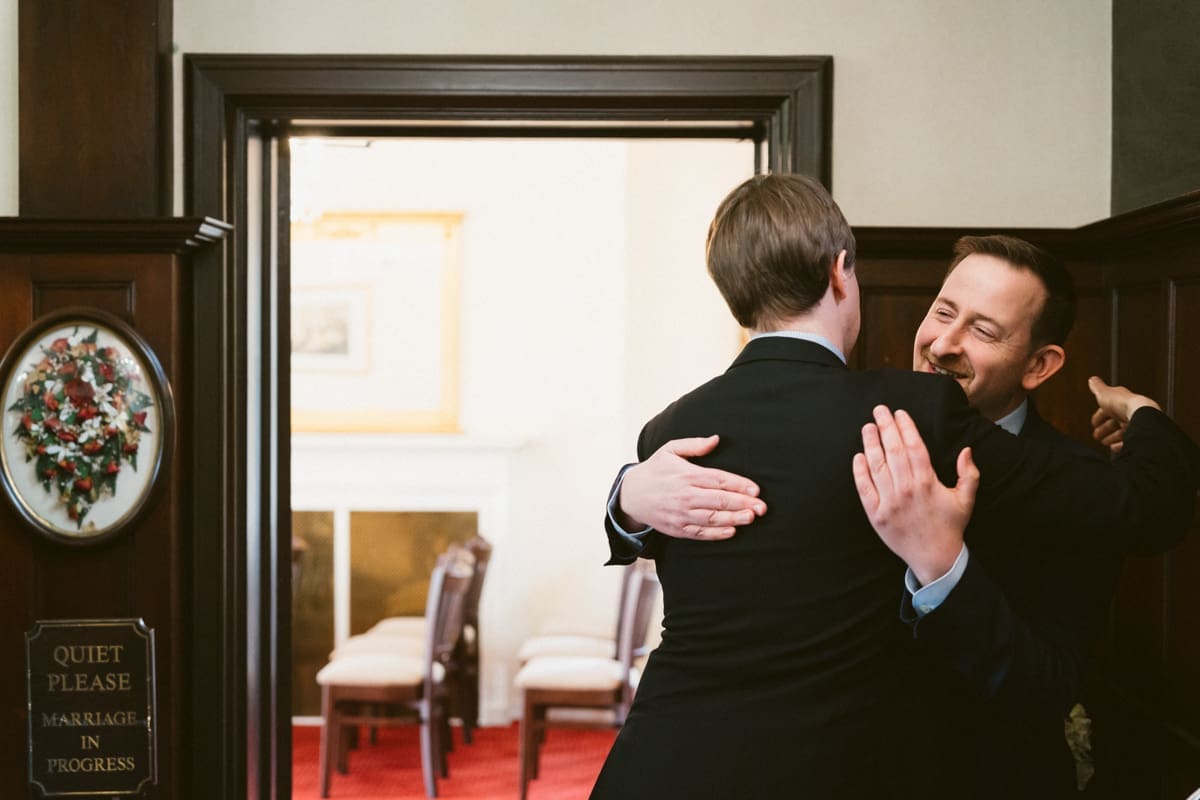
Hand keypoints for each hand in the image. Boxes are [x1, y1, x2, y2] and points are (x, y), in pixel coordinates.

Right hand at [618, 435, 766, 539]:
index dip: (738, 484)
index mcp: (686, 475)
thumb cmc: (655, 470)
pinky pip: (700, 533)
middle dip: (743, 503)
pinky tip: (732, 531)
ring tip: (751, 518)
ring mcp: (681, 514)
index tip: (756, 489)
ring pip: (712, 518)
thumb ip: (694, 444)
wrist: (631, 495)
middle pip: (719, 500)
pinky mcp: (678, 529)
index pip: (718, 479)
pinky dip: (716, 533)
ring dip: (734, 519)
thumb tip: (716, 439)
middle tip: (762, 507)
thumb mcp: (670, 450)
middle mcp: (685, 496)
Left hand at [852, 406, 978, 585]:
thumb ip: (969, 473)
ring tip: (868, 427)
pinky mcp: (876, 515)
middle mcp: (907, 489)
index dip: (905, 427)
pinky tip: (858, 456)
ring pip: (877, 466)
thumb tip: (967, 450)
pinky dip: (859, 472)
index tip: (899, 412)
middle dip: (885, 427)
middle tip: (879, 410)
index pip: (914, 446)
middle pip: (893, 451)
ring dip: (870, 444)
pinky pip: (865, 488)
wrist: (935, 557)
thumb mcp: (966, 499)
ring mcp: (889, 502)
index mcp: (928, 482)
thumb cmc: (950, 526)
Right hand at [1087, 376, 1159, 453]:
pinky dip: (1120, 445)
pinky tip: (1114, 448)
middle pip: (1115, 421)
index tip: (1093, 423)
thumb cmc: (1122, 403)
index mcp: (1120, 401)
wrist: (1140, 414)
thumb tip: (1092, 380)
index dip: (1099, 416)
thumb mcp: (1104, 393)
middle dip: (1105, 429)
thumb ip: (1097, 387)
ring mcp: (1135, 423)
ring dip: (1111, 437)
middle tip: (1096, 435)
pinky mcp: (1139, 433)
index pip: (1108, 409)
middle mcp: (1129, 411)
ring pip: (1122, 432)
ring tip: (1104, 443)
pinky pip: (1129, 441)